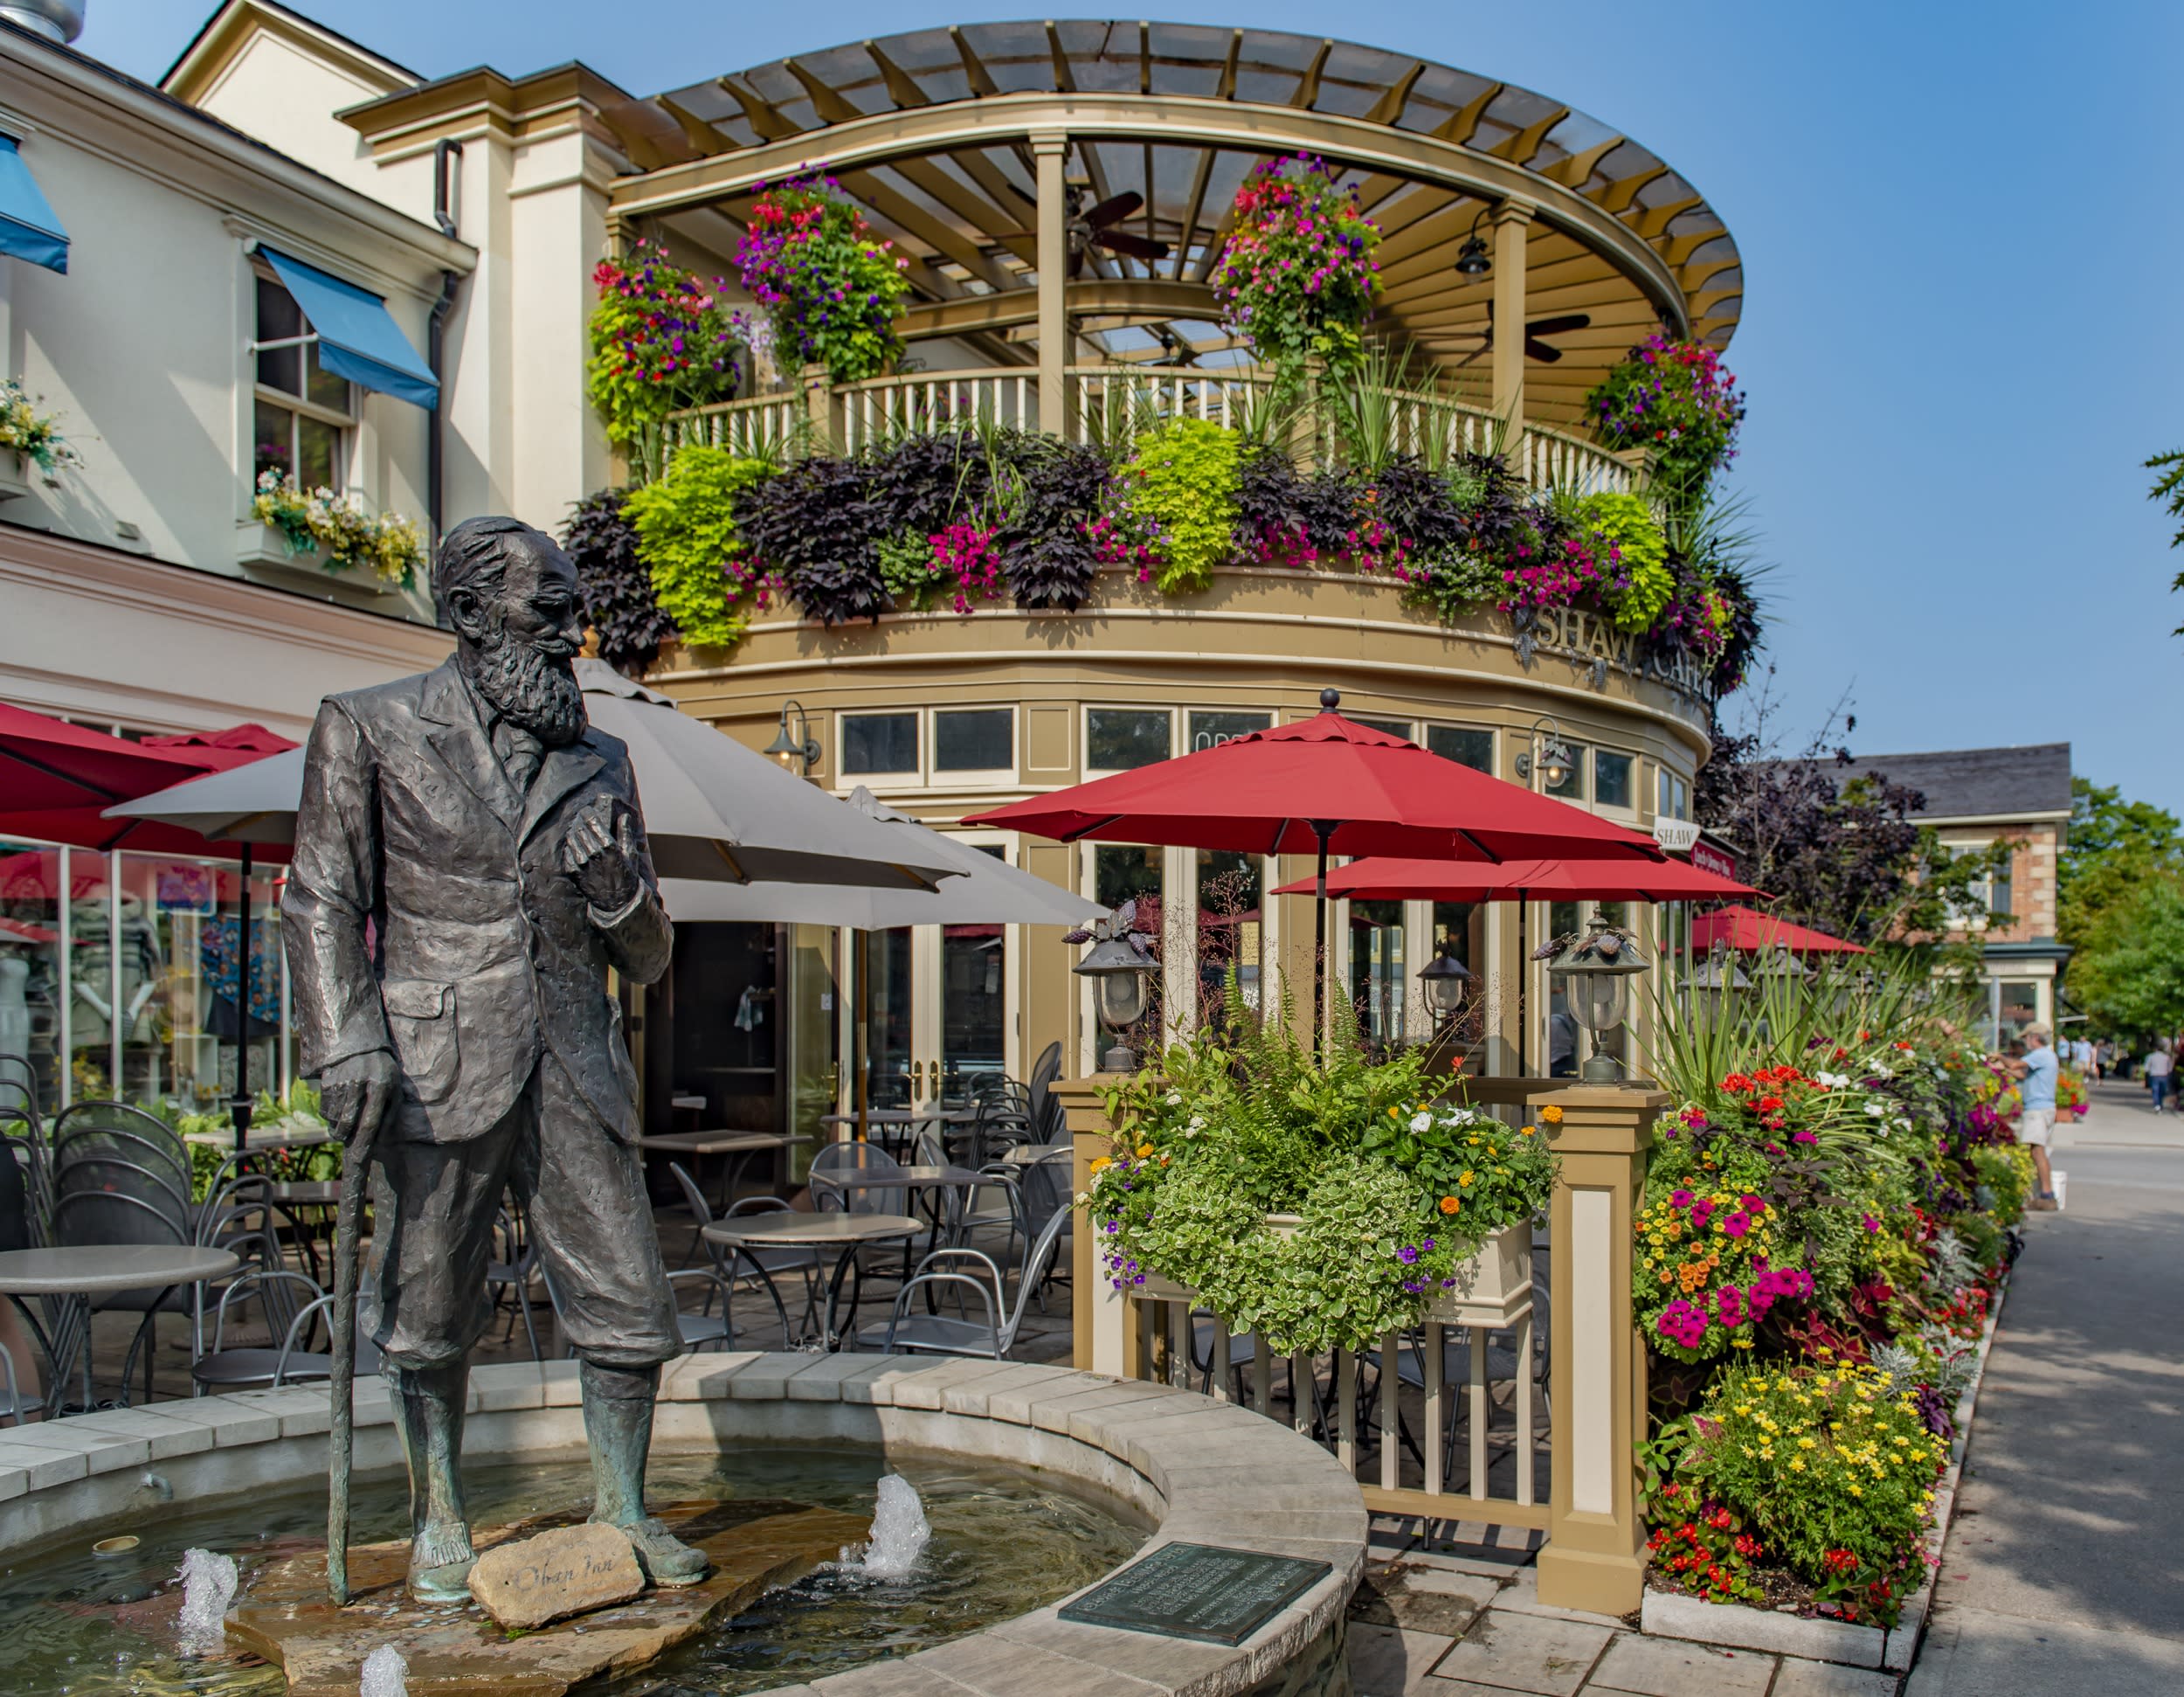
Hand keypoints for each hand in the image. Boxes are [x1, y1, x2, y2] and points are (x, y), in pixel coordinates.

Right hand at [321, 1049, 398, 1147]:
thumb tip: (381, 1141)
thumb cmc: (383, 1072)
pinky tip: (340, 1104)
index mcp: (381, 1085)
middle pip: (347, 1123)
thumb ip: (391, 1113)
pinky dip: (331, 1115)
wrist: (361, 1045)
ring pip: (334, 1119)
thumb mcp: (394, 1088)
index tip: (360, 1158)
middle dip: (347, 1136)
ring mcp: (341, 1081)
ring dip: (339, 1125)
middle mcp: (359, 1083)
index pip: (370, 1120)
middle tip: (349, 1137)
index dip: (364, 1142)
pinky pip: (325, 1110)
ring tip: (349, 1114)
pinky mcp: (327, 1080)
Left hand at [562, 796, 641, 912]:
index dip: (587, 813)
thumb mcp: (630, 854)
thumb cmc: (626, 877)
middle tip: (580, 819)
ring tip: (576, 830)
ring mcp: (582, 864)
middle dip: (579, 822)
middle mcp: (593, 854)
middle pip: (580, 829)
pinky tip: (574, 846)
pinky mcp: (574, 873)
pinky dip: (569, 848)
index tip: (587, 811)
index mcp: (608, 847)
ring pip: (571, 840)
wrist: (618, 902)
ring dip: (573, 833)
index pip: (592, 822)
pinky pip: (567, 854)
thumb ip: (625, 833)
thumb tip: (624, 817)